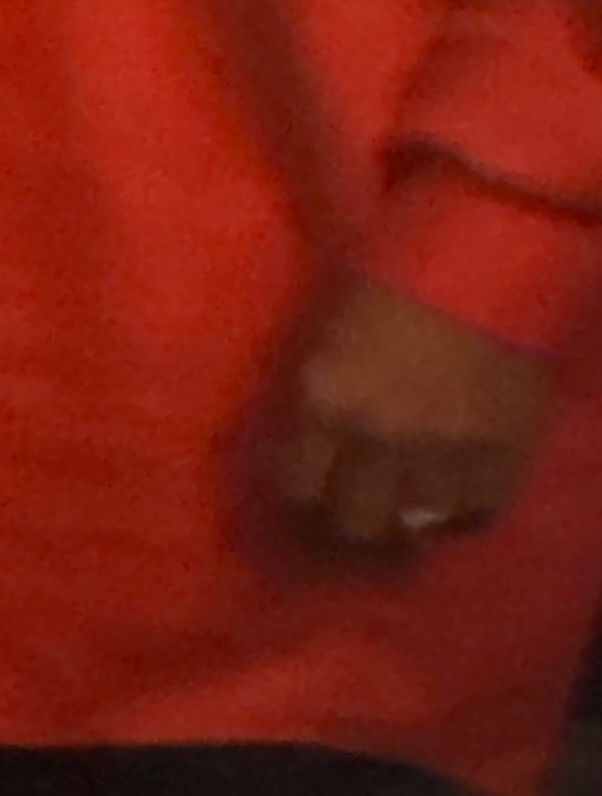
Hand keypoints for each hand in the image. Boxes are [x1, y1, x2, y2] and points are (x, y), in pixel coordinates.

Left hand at [278, 275, 553, 553]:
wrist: (485, 265)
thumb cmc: (393, 279)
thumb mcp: (330, 330)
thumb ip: (316, 390)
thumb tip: (302, 440)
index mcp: (325, 398)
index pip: (297, 485)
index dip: (301, 498)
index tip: (307, 498)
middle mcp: (377, 438)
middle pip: (353, 523)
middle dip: (348, 522)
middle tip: (354, 513)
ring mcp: (441, 456)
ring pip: (411, 530)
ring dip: (404, 522)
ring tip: (402, 509)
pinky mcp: (497, 461)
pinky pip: (470, 517)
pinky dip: (456, 515)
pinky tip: (448, 501)